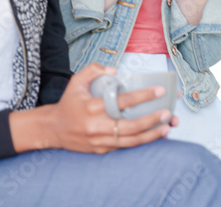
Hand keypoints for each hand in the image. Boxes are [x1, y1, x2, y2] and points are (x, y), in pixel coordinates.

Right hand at [48, 64, 176, 153]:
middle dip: (152, 120)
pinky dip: (141, 142)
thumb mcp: (77, 81)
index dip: (144, 96)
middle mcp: (97, 126)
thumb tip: (115, 71)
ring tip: (168, 126)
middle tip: (167, 112)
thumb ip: (94, 70)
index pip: (123, 101)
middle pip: (130, 126)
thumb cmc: (69, 103)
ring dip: (151, 135)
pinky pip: (125, 147)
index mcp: (93, 107)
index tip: (160, 90)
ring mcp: (99, 141)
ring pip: (130, 141)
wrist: (52, 129)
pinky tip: (155, 136)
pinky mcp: (101, 150)